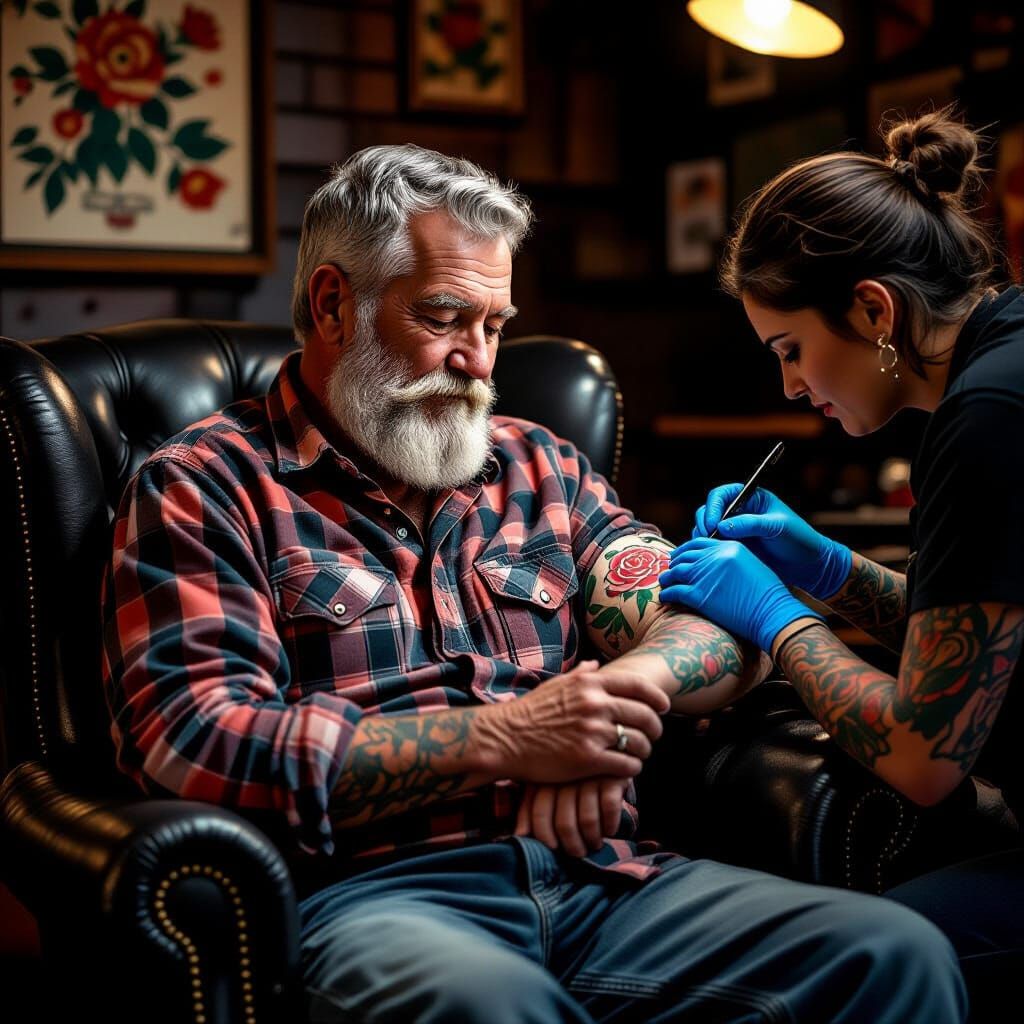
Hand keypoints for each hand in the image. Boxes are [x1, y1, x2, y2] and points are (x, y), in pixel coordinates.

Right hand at [477, 660, 668, 782]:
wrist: (505, 738)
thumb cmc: (530, 711)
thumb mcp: (557, 683)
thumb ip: (582, 674)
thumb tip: (597, 664)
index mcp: (590, 683)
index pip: (638, 686)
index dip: (657, 698)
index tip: (664, 707)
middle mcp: (595, 704)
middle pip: (645, 716)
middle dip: (655, 728)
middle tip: (652, 736)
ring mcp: (593, 732)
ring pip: (639, 742)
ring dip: (643, 751)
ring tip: (638, 754)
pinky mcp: (588, 759)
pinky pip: (626, 765)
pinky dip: (631, 769)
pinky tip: (626, 770)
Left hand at [515, 777, 628, 855]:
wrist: (604, 750)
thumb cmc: (571, 778)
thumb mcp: (547, 786)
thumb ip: (531, 808)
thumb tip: (520, 835)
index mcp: (546, 779)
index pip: (539, 814)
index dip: (544, 837)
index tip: (553, 848)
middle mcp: (567, 777)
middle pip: (564, 823)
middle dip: (572, 846)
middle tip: (577, 853)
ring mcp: (591, 777)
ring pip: (587, 820)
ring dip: (592, 839)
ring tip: (594, 844)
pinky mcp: (613, 777)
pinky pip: (609, 809)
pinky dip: (610, 825)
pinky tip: (609, 830)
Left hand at [659, 538, 821, 652]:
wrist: (772, 613)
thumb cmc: (767, 594)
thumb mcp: (750, 564)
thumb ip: (729, 559)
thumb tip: (712, 564)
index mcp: (728, 547)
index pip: (698, 542)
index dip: (685, 549)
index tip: (679, 556)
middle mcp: (714, 558)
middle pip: (684, 556)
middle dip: (674, 563)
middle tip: (670, 570)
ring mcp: (704, 576)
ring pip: (675, 572)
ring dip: (667, 577)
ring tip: (664, 582)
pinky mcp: (698, 595)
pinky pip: (674, 591)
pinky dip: (667, 594)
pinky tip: (665, 597)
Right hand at [690, 485, 850, 599]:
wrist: (808, 565)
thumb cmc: (799, 539)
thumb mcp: (776, 527)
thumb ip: (750, 524)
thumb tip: (722, 525)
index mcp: (752, 499)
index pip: (723, 495)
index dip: (714, 507)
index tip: (714, 524)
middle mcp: (740, 512)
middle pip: (710, 510)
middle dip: (705, 522)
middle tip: (708, 538)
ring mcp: (735, 531)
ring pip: (707, 528)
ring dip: (704, 537)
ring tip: (710, 549)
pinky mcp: (734, 548)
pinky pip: (713, 545)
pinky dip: (708, 549)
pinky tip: (712, 557)